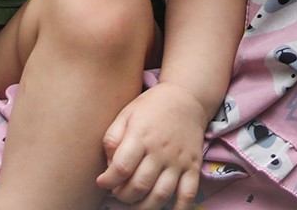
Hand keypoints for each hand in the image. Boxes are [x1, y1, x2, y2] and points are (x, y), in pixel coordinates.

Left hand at [99, 81, 212, 209]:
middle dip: (123, 196)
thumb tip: (109, 166)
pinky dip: (179, 209)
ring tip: (135, 202)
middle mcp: (160, 151)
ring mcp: (178, 160)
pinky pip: (187, 194)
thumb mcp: (126, 113)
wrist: (187, 97)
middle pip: (139, 186)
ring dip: (144, 206)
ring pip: (161, 195)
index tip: (103, 182)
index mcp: (141, 136)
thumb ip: (112, 138)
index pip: (121, 168)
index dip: (108, 181)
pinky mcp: (193, 166)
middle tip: (119, 192)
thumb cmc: (152, 107)